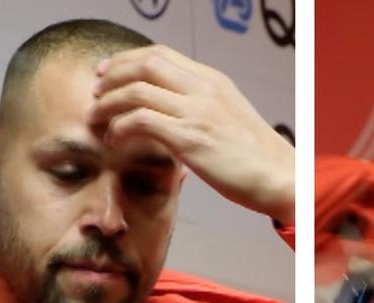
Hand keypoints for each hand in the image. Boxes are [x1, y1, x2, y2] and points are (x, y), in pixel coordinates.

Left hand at [91, 45, 294, 224]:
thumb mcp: (227, 118)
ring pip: (137, 91)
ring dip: (108, 104)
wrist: (280, 176)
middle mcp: (204, 89)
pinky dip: (119, 127)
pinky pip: (142, 121)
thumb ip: (199, 108)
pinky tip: (114, 140)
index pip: (160, 54)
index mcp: (212, 80)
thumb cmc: (253, 156)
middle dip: (111, 76)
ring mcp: (197, 111)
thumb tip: (168, 113)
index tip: (106, 74)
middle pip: (144, 64)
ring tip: (95, 119)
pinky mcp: (191, 138)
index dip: (126, 60)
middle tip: (94, 93)